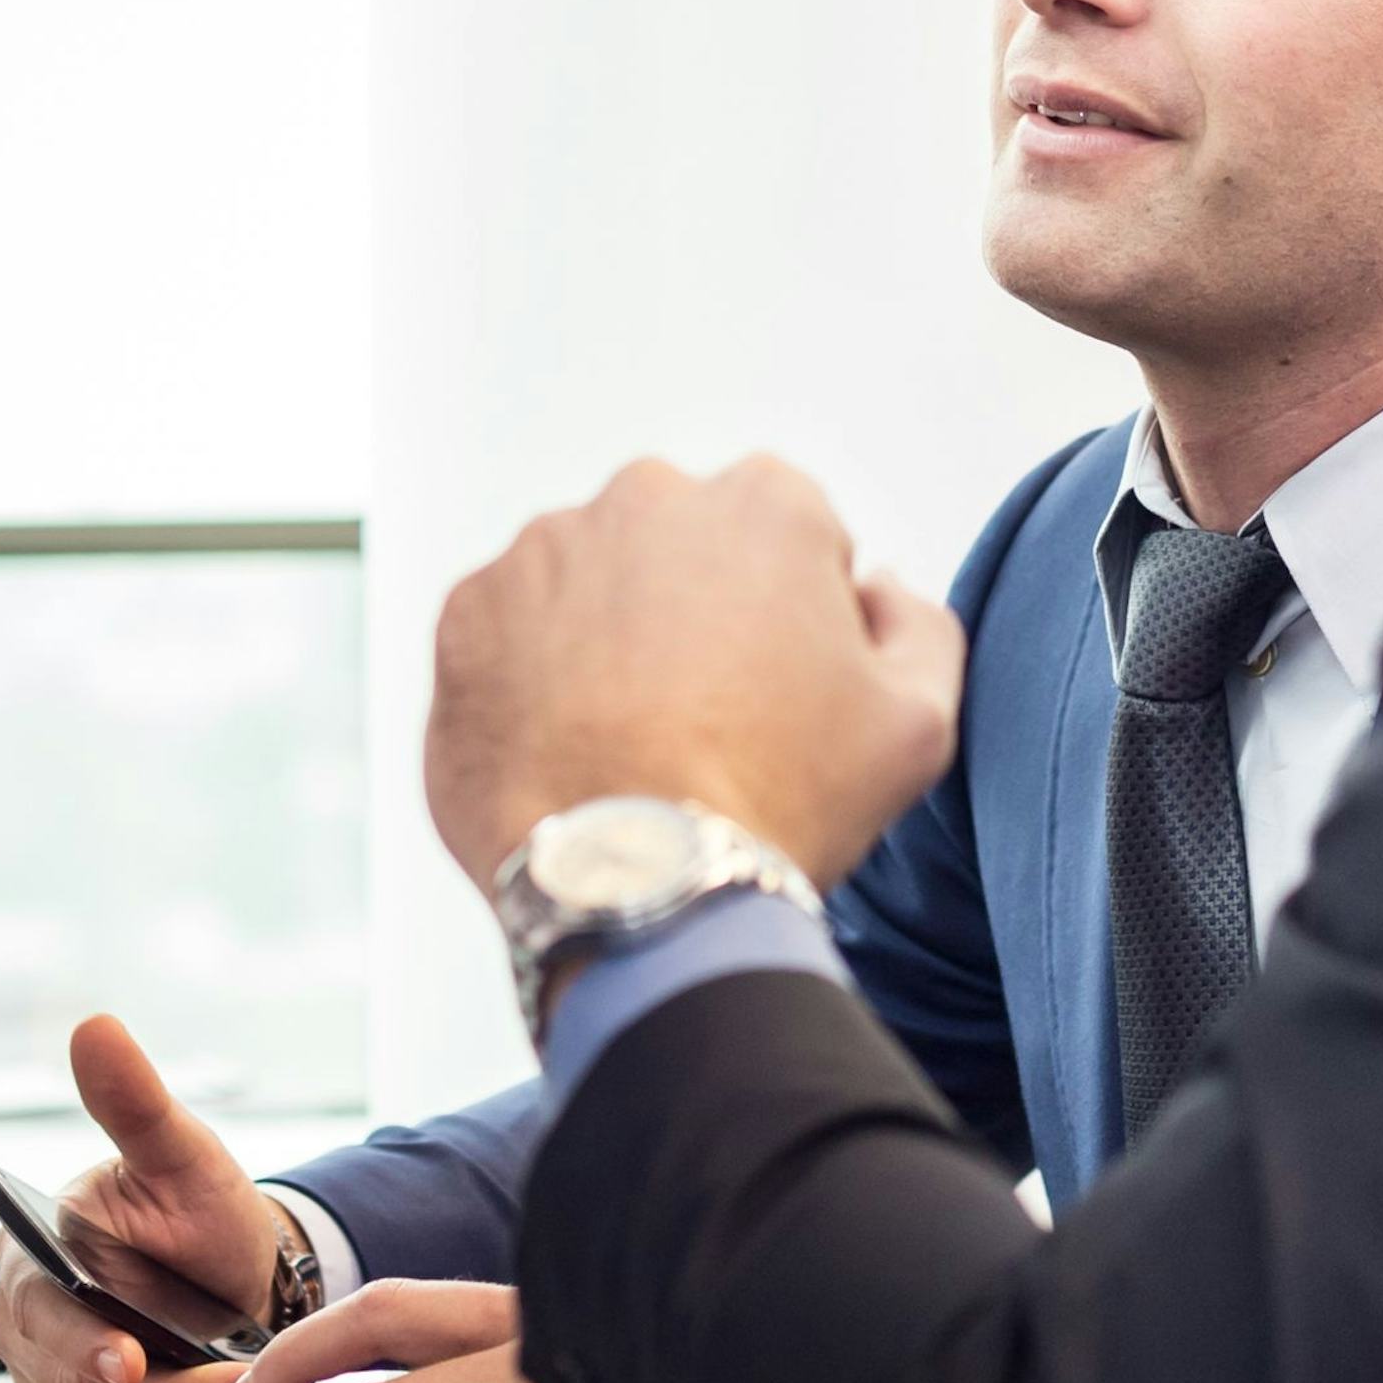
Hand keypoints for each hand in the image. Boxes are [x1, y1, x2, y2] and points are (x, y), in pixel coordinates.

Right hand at [0, 1015, 282, 1382]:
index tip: (132, 1362)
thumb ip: (136, 1102)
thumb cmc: (198, 1208)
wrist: (233, 1275)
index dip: (82, 1342)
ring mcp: (44, 1377)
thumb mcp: (179, 1152)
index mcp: (25, 1248)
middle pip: (60, 1379)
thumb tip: (96, 1028)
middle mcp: (19, 1318)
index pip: (38, 1308)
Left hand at [425, 453, 962, 890]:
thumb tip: (875, 585)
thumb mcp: (916, 720)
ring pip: (589, 585)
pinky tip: (566, 751)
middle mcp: (645, 497)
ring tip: (627, 744)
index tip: (780, 694)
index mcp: (764, 503)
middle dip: (693, 613)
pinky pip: (508, 632)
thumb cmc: (785, 804)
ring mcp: (543, 549)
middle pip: (681, 549)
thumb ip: (914, 623)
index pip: (787, 540)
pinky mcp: (467, 609)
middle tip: (704, 721)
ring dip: (606, 640)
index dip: (793, 621)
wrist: (636, 886)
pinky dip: (530, 678)